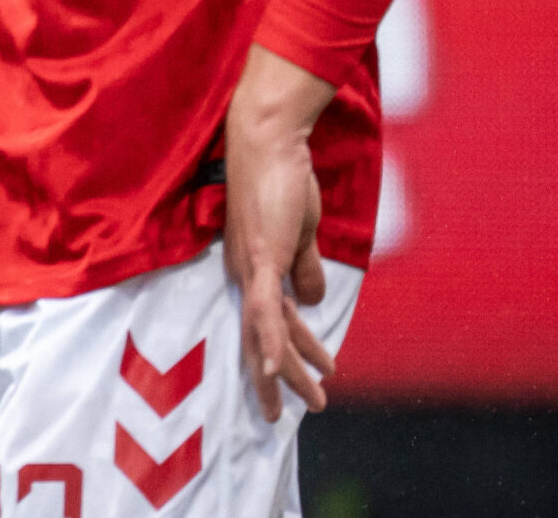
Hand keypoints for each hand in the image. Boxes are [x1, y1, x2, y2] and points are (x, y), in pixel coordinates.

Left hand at [223, 44, 337, 422]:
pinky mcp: (260, 257)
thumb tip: (312, 301)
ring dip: (286, 371)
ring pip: (267, 333)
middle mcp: (245, 273)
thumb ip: (303, 267)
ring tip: (309, 403)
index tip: (295, 385)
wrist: (269, 142)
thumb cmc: (282, 180)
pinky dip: (269, 342)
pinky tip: (273, 369)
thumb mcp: (301, 234)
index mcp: (254, 269)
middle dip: (281, 380)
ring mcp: (250, 267)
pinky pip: (265, 309)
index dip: (282, 357)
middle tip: (293, 414)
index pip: (268, 325)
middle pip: (261, 338)